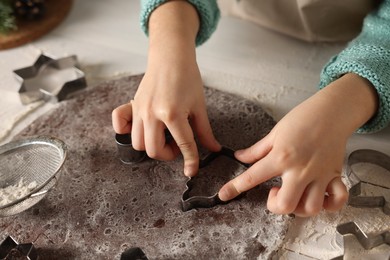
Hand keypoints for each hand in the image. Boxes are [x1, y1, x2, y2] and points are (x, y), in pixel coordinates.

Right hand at [112, 1, 219, 175]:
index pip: (183, 144)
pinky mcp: (132, 106)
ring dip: (152, 146)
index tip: (192, 170)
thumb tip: (213, 149)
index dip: (190, 160)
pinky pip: (120, 126)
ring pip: (138, 143)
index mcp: (172, 113)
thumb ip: (204, 131)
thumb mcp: (199, 106)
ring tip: (165, 136)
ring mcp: (139, 110)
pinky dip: (128, 133)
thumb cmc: (187, 77)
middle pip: (153, 150)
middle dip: (168, 154)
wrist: (171, 56)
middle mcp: (152, 114)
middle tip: (178, 144)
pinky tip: (143, 129)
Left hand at [218, 73, 377, 216]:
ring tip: (295, 195)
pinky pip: (337, 200)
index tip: (223, 195)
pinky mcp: (335, 175)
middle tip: (274, 192)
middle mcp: (299, 170)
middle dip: (274, 206)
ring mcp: (319, 175)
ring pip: (310, 208)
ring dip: (299, 208)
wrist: (332, 110)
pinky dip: (329, 205)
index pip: (252, 178)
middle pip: (285, 205)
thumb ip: (256, 150)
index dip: (234, 188)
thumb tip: (238, 157)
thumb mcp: (274, 133)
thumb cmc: (302, 118)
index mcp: (280, 157)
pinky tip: (319, 197)